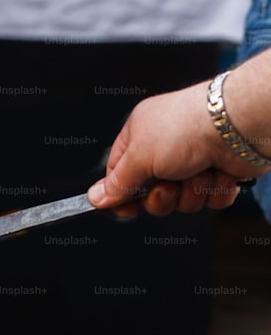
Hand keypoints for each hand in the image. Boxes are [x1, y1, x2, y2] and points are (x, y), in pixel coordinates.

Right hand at [88, 81, 265, 217]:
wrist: (240, 125)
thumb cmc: (189, 126)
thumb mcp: (139, 156)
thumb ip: (116, 183)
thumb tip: (94, 198)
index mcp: (141, 136)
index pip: (119, 174)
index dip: (122, 195)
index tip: (126, 209)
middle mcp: (166, 148)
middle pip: (150, 193)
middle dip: (161, 196)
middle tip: (168, 185)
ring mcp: (194, 161)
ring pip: (181, 200)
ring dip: (190, 193)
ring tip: (198, 172)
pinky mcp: (219, 172)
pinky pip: (209, 200)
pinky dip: (214, 191)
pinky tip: (218, 173)